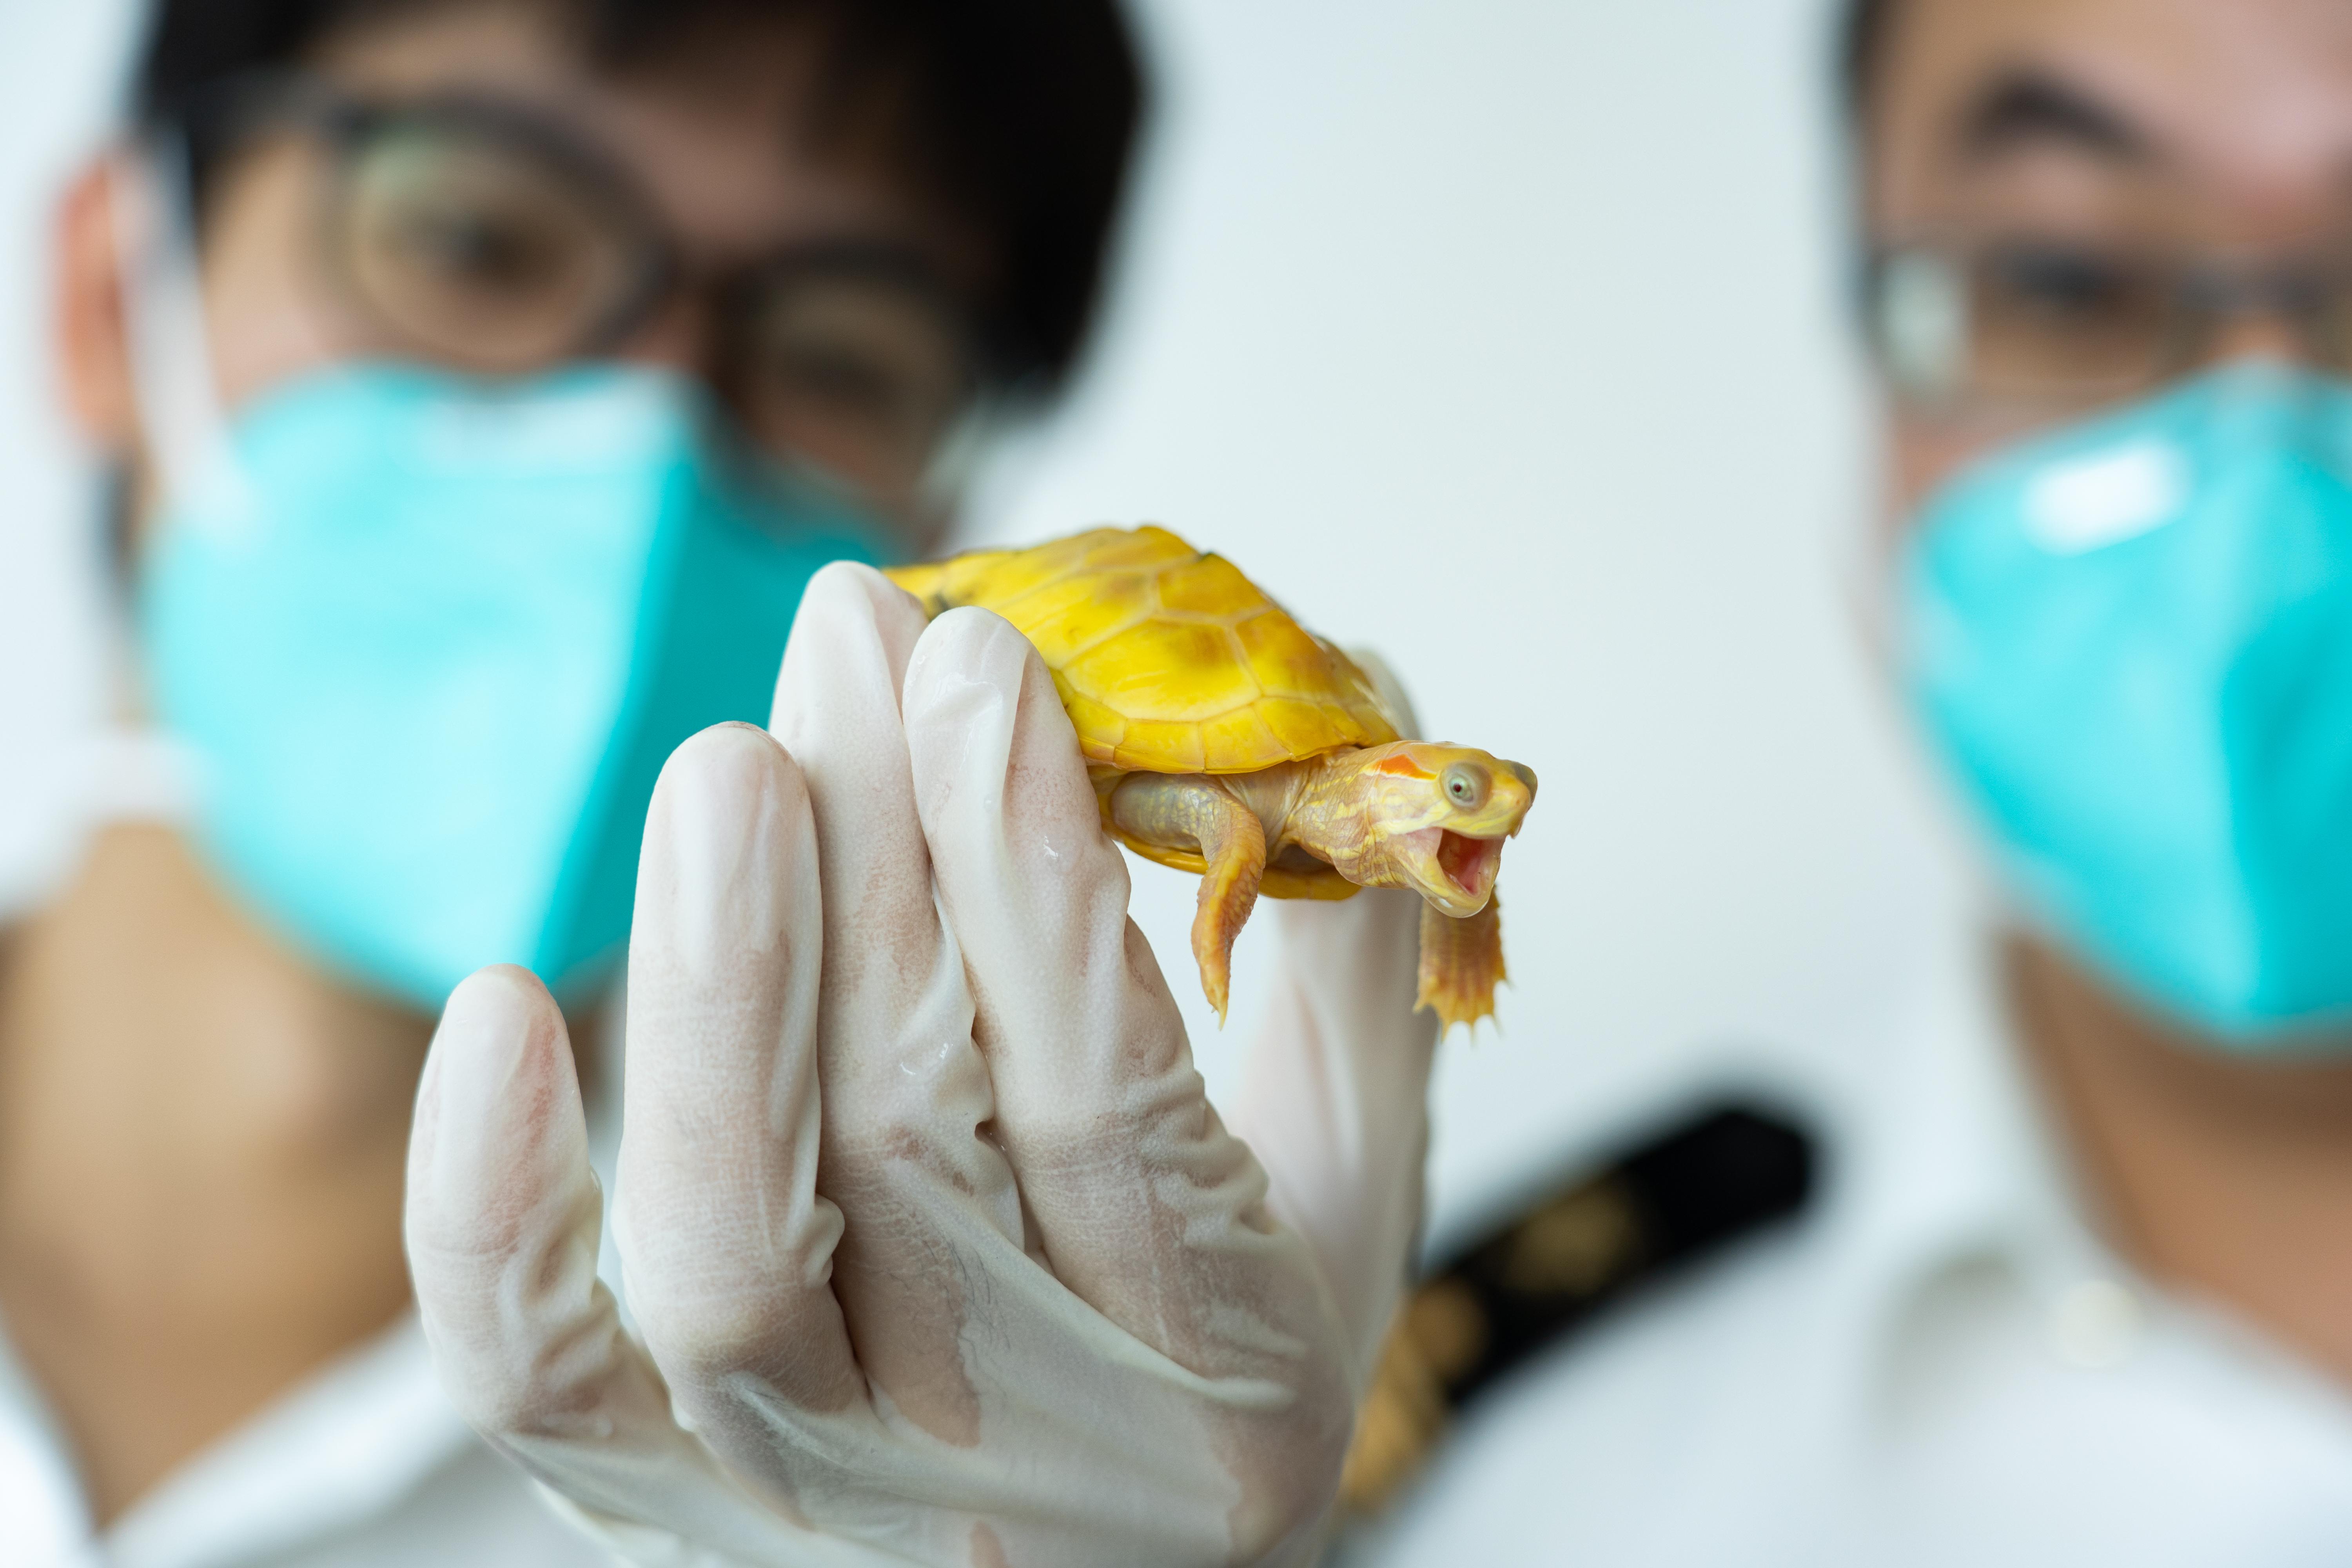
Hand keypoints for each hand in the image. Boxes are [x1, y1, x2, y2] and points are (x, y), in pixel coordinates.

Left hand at [403, 564, 1438, 1565]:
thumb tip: (1344, 707)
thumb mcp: (1349, 1201)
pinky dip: (495, 1205)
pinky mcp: (661, 1514)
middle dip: (880, 861)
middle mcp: (1022, 1475)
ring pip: (727, 1254)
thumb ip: (1350, 974)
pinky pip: (539, 1381)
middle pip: (910, 1147)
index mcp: (1234, 1394)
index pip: (1111, 1115)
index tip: (985, 669)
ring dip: (718, 987)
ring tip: (727, 765)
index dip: (1033, 878)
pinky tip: (502, 1003)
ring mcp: (818, 1508)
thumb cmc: (1223, 1376)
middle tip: (857, 636)